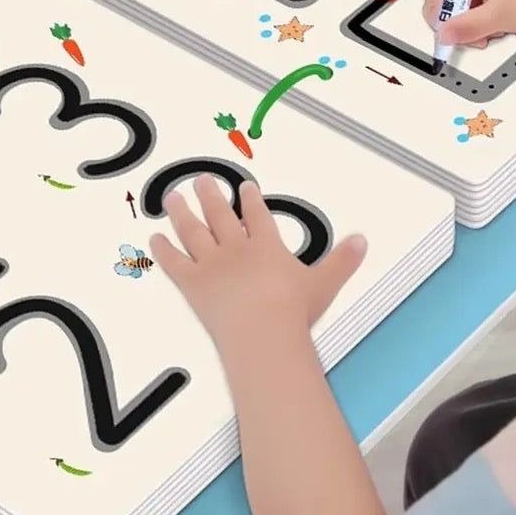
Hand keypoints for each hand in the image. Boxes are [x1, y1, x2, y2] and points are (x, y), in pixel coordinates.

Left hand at [149, 175, 366, 349]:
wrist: (262, 334)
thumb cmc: (291, 312)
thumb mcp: (325, 283)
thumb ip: (343, 260)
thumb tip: (360, 242)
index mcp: (266, 245)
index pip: (256, 214)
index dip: (249, 199)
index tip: (245, 188)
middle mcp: (236, 248)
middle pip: (219, 214)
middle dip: (210, 194)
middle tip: (203, 180)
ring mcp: (212, 264)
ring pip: (192, 230)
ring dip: (182, 211)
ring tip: (173, 197)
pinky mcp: (192, 284)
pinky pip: (173, 261)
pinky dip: (163, 249)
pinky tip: (155, 238)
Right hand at [419, 0, 515, 47]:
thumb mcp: (503, 11)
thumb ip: (471, 24)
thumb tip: (444, 33)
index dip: (435, 3)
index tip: (446, 20)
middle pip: (437, 1)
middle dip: (450, 20)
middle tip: (467, 31)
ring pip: (450, 16)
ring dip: (464, 30)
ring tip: (485, 34)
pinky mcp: (484, 10)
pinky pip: (465, 24)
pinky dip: (473, 34)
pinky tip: (489, 34)